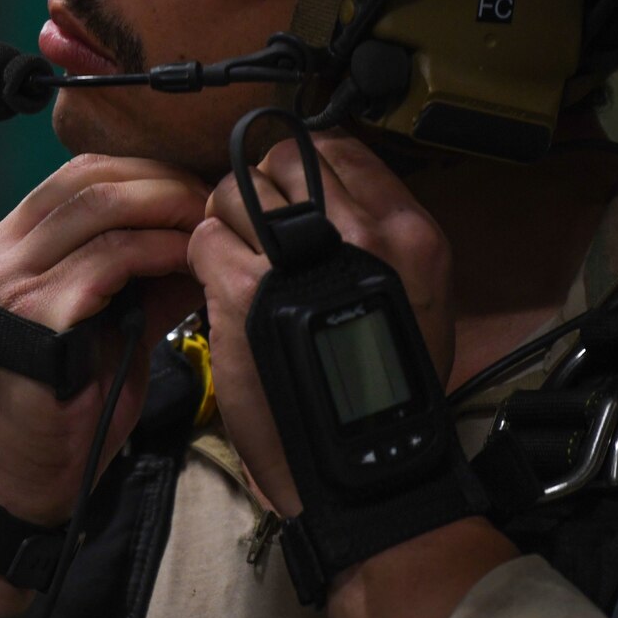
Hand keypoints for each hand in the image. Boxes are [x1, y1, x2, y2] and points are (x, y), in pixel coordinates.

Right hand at [0, 155, 208, 526]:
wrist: (22, 480)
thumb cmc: (63, 409)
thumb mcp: (106, 326)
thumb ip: (141, 278)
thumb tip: (201, 234)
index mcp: (3, 252)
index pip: (74, 177)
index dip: (141, 172)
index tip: (193, 186)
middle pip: (87, 180)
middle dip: (160, 182)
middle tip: (211, 198)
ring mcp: (9, 283)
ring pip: (99, 207)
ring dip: (165, 209)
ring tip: (206, 223)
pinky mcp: (35, 314)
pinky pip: (110, 260)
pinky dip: (158, 251)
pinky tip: (189, 260)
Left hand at [187, 132, 453, 515]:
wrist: (367, 469)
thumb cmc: (389, 389)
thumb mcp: (414, 299)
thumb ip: (376, 238)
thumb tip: (323, 189)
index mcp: (408, 232)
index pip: (338, 148)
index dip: (298, 168)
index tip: (287, 198)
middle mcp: (357, 234)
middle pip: (281, 160)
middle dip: (257, 191)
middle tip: (254, 235)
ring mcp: (297, 259)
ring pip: (232, 193)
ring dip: (224, 225)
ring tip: (237, 266)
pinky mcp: (244, 292)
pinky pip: (204, 240)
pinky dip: (202, 262)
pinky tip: (220, 294)